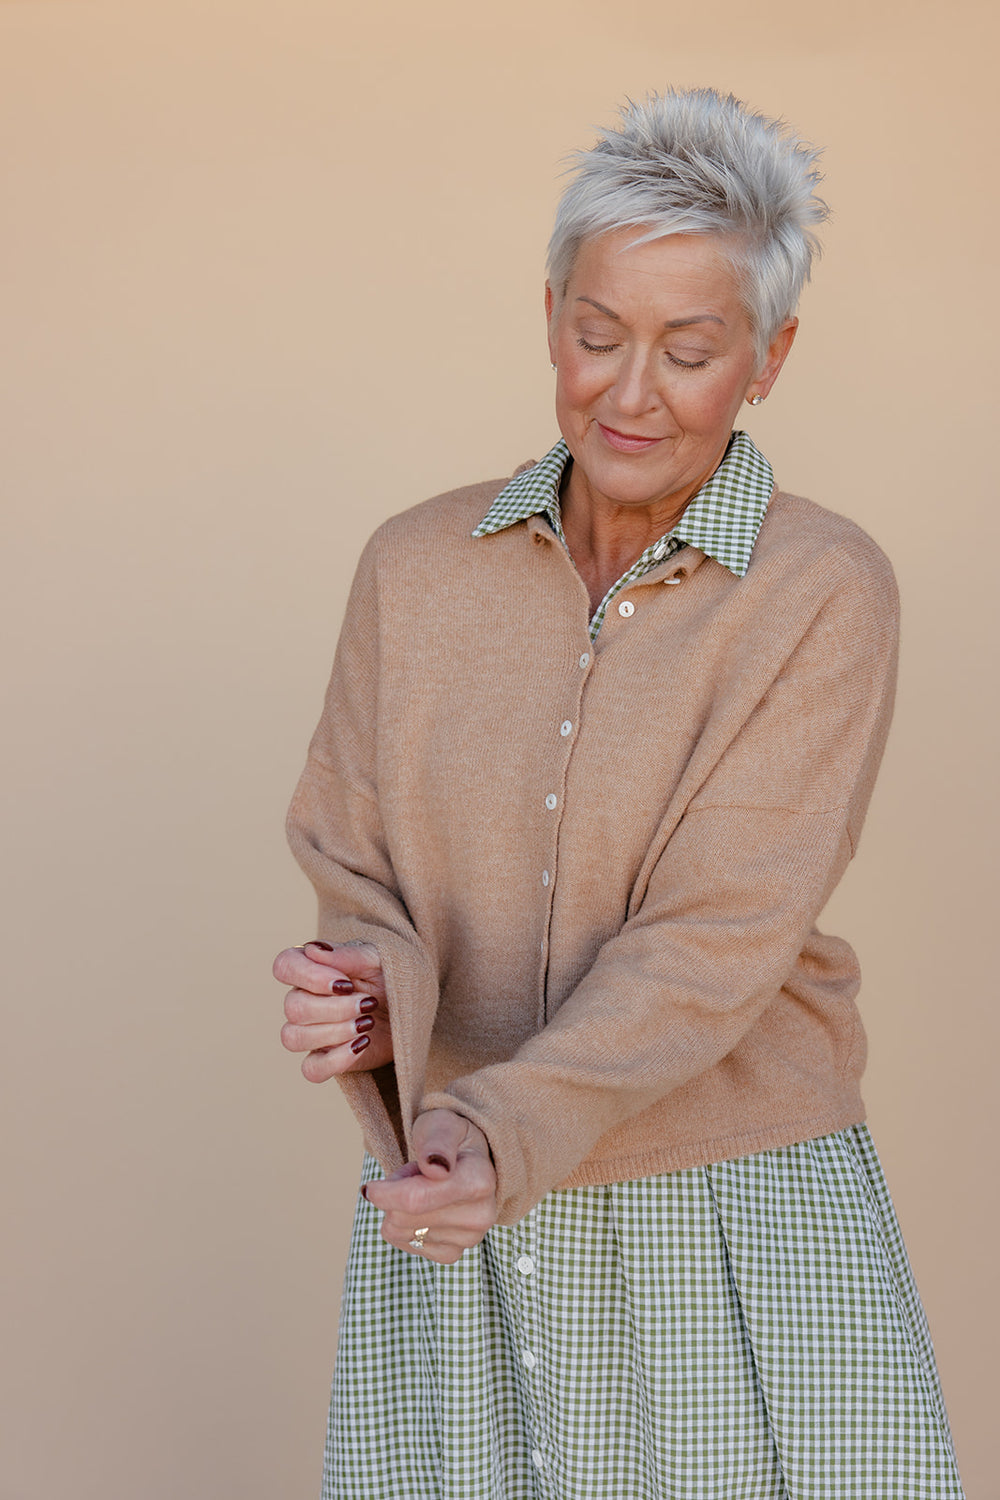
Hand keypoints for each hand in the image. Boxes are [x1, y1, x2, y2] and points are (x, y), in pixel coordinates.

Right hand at [274, 940, 391, 1079]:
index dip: (308, 976)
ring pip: (294, 1037)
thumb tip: (313, 950)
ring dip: (334, 1032)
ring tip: (367, 1024)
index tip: (345, 983)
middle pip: (293, 1007)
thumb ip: (348, 954)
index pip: (285, 966)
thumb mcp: (379, 959)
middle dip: (334, 1008)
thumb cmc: (394, 978)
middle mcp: (304, 999)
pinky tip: (362, 1045)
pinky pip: (311, 1069)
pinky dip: (336, 1060)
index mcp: (313, 969)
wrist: (416, 1009)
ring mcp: (311, 1032)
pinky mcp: (325, 1059)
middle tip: (369, 1003)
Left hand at [364, 1109, 496, 1264]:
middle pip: (403, 1217)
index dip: (386, 1193)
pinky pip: (405, 1245)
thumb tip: (436, 1168)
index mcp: (479, 1180)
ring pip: (399, 1232)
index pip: (417, 1199)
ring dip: (397, 1208)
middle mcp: (480, 1215)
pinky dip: (403, 1226)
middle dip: (393, 1193)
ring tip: (419, 1188)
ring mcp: (469, 1239)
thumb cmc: (450, 1138)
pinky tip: (422, 1209)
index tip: (371, 1186)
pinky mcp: (453, 1253)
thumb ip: (437, 1142)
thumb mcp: (442, 1124)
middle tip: (411, 1174)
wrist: (467, 1160)